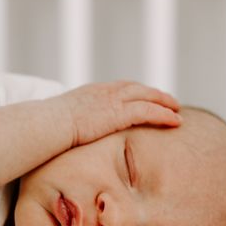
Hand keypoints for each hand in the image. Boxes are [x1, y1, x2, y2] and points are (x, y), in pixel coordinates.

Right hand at [56, 81, 180, 147]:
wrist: (48, 125)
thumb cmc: (48, 128)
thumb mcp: (59, 122)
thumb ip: (69, 125)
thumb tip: (64, 137)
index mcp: (91, 92)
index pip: (118, 87)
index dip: (134, 91)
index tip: (144, 96)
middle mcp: (105, 91)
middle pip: (136, 88)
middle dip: (153, 93)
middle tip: (167, 100)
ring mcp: (113, 100)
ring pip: (147, 97)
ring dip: (164, 102)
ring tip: (177, 109)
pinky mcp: (119, 113)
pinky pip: (149, 111)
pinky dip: (164, 114)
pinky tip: (176, 121)